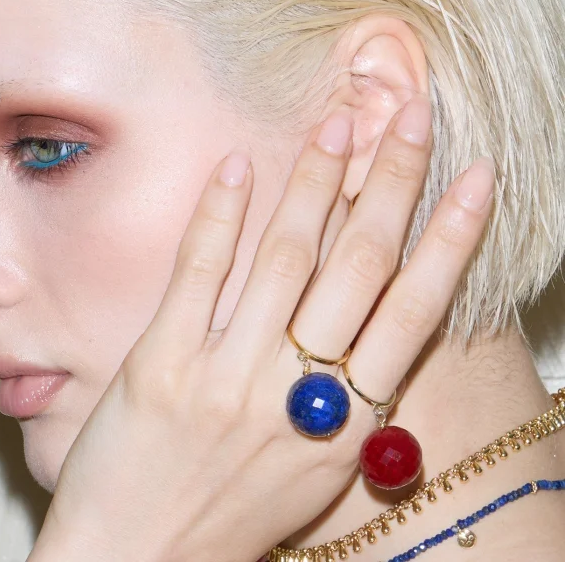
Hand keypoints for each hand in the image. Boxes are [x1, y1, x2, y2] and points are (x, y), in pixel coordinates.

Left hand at [29, 98, 493, 561]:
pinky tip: (239, 167)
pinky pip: (198, 274)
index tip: (473, 177)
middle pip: (360, 268)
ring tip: (336, 128)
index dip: (449, 238)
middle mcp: (294, 395)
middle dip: (393, 184)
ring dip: (315, 185)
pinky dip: (220, 216)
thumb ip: (343, 407)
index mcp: (345, 427)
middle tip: (410, 116)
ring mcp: (226, 376)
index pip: (414, 311)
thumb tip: (374, 334)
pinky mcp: (161, 364)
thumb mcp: (310, 472)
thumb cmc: (230, 517)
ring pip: (285, 259)